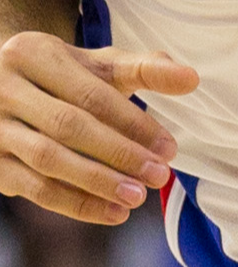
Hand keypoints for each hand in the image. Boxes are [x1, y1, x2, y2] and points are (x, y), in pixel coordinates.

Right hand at [0, 31, 198, 223]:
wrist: (3, 85)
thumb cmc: (63, 75)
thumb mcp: (99, 65)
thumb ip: (146, 69)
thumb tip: (191, 79)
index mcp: (34, 54)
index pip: (92, 95)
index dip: (133, 123)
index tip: (169, 148)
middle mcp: (5, 89)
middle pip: (69, 127)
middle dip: (119, 154)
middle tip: (159, 175)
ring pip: (48, 160)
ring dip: (97, 183)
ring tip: (137, 197)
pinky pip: (34, 188)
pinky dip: (74, 203)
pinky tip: (111, 212)